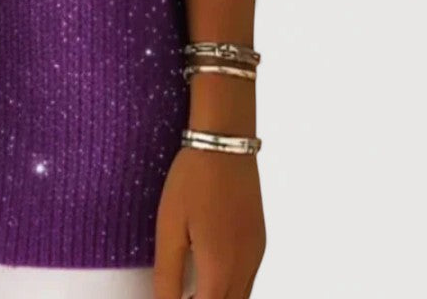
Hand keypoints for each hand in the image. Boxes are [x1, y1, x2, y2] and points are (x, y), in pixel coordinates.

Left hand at [152, 147, 265, 298]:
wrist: (224, 143)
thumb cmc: (192, 180)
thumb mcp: (169, 227)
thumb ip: (168, 275)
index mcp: (221, 269)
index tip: (170, 297)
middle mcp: (245, 268)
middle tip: (179, 292)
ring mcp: (256, 254)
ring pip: (241, 297)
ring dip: (218, 297)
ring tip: (190, 287)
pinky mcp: (259, 240)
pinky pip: (248, 279)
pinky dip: (230, 286)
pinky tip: (209, 272)